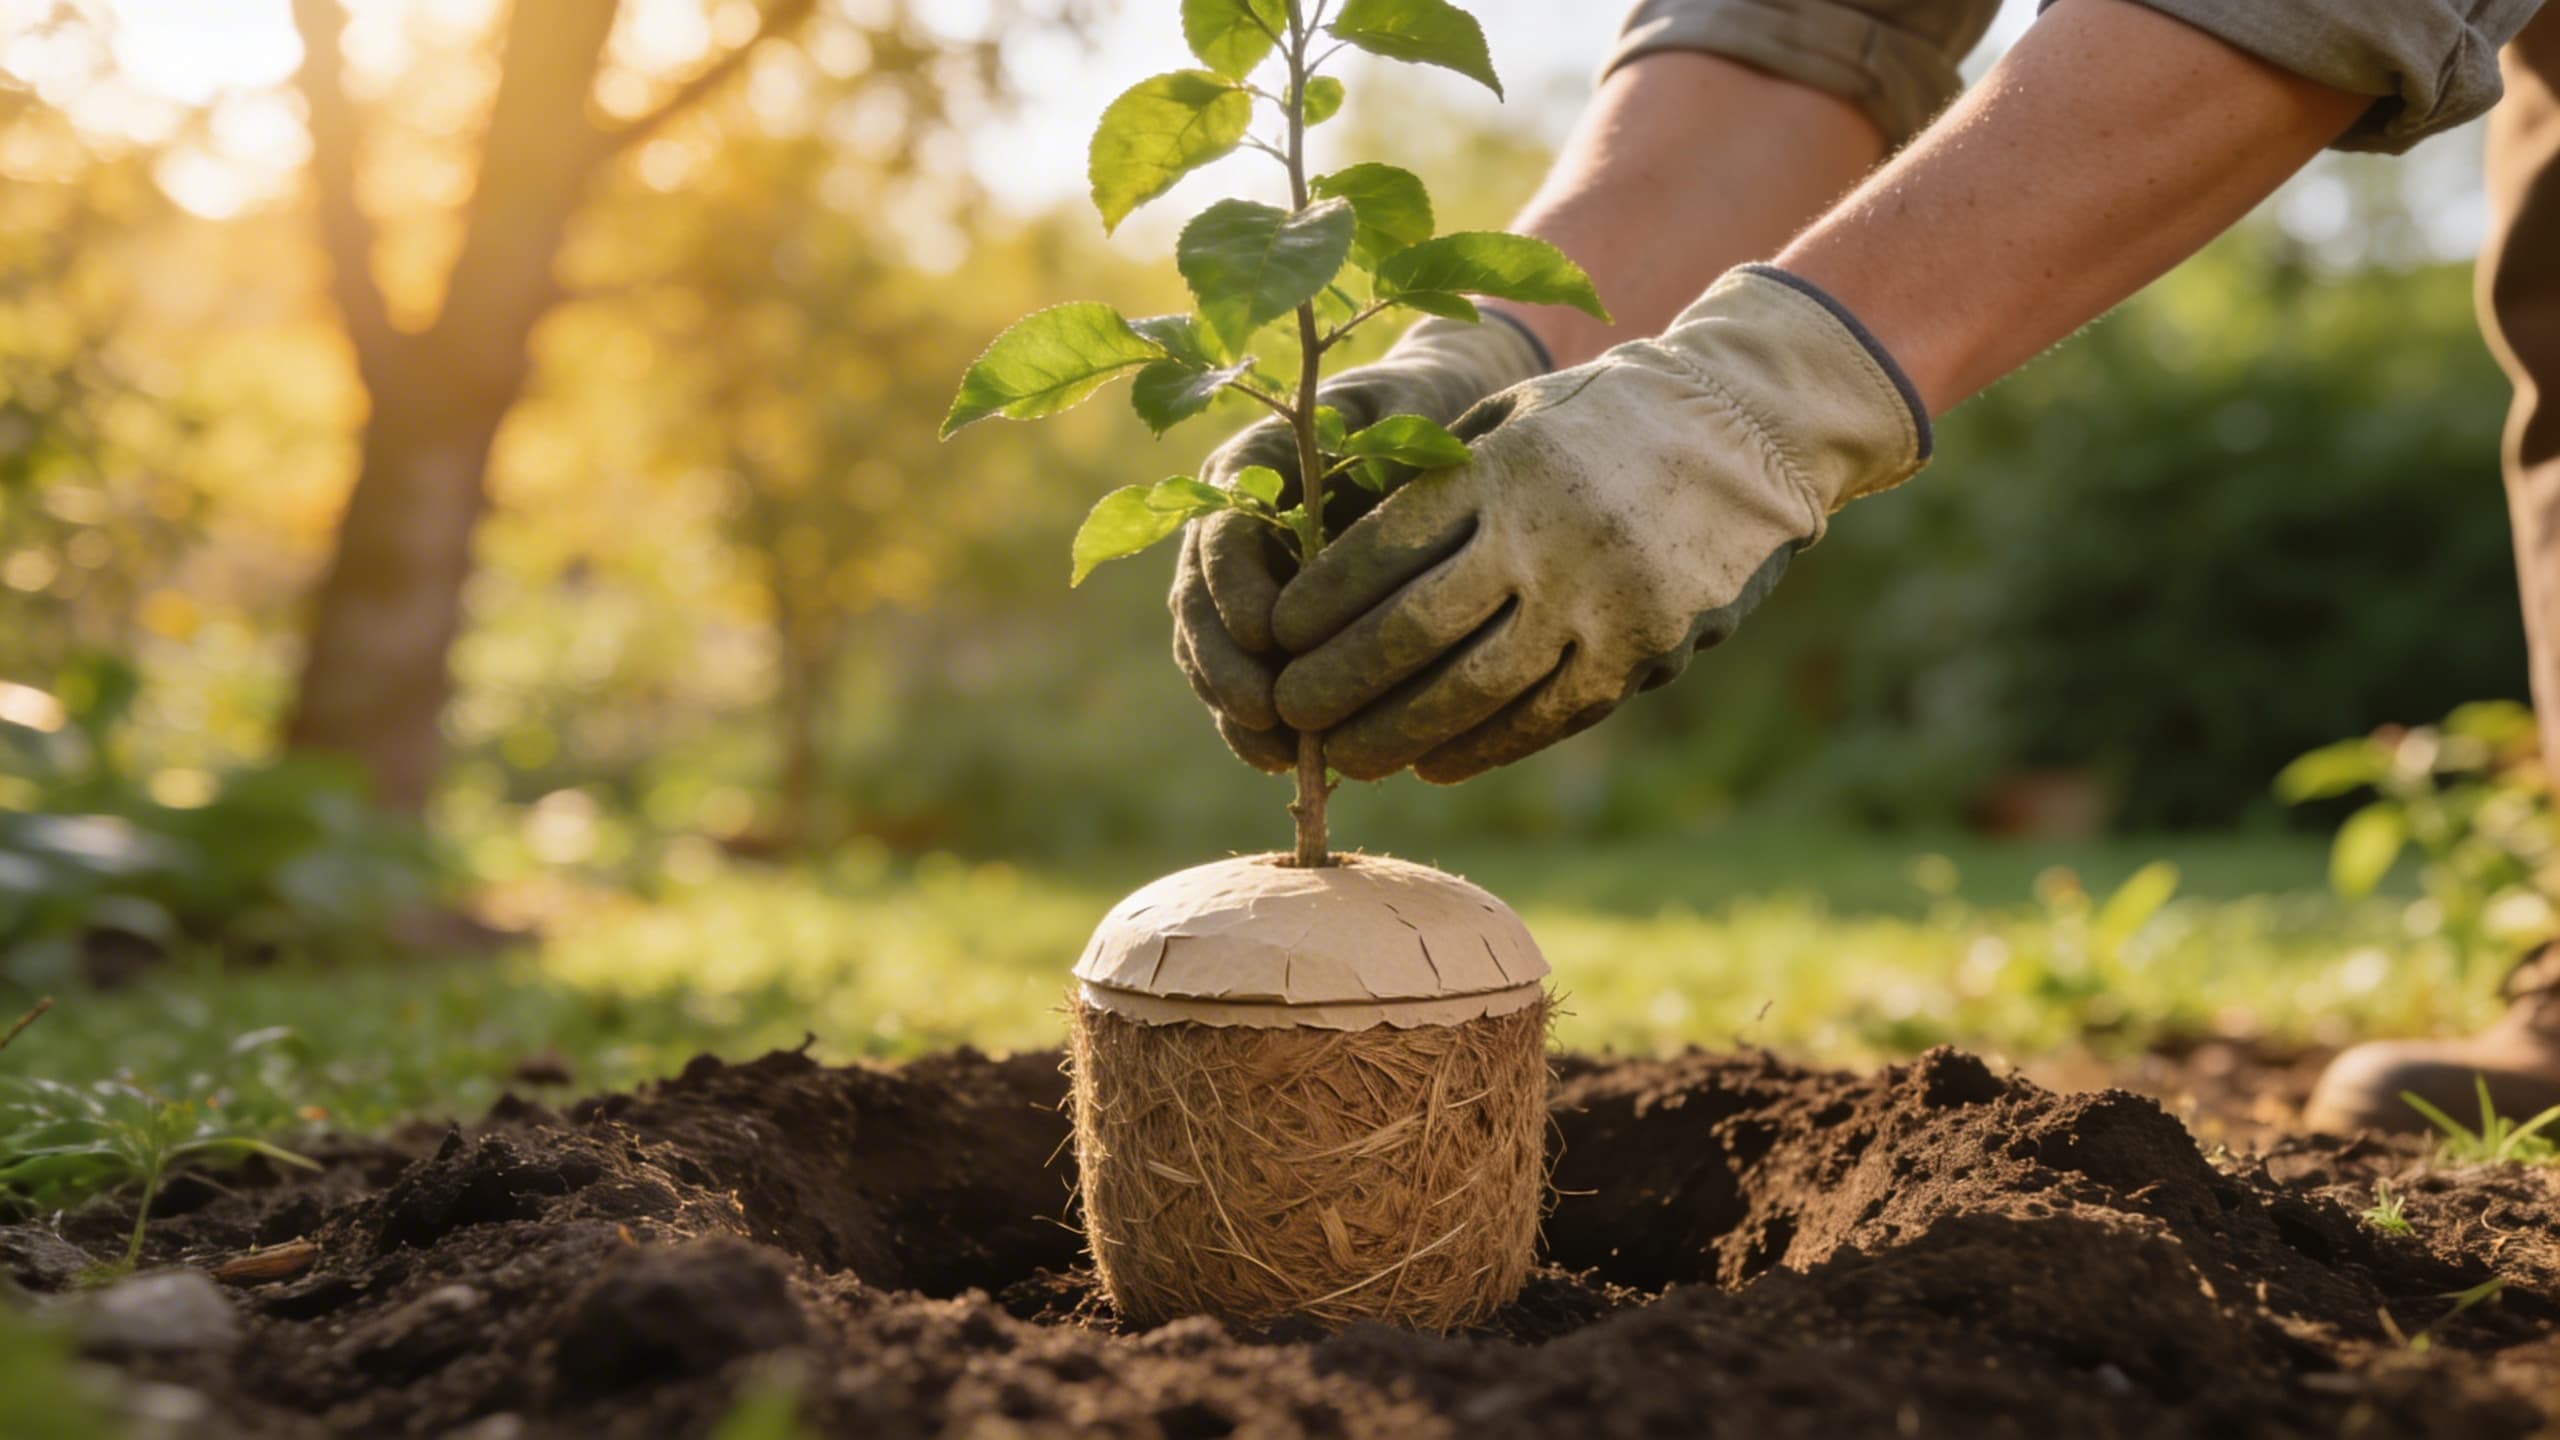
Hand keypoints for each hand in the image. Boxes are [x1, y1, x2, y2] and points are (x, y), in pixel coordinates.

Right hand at [1169, 314, 1548, 770]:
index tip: (1267, 631)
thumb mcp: (1408, 416)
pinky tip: (1290, 761)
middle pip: (1197, 600)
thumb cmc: (1421, 410)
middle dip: (1223, 665)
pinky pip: (1242, 675)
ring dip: (1234, 706)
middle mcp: (1227, 521)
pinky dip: (1257, 722)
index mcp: (1250, 464)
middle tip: (1264, 713)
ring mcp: (1238, 575)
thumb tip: (1374, 532)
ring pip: (1208, 649)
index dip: (1233, 584)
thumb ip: (1382, 458)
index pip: (1219, 529)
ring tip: (1277, 754)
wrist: (1428, 411)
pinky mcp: (1260, 622)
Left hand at [1267, 265, 1930, 782]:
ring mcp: (1595, 603)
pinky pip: (1542, 718)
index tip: (1279, 632)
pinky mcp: (1639, 653)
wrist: (1750, 429)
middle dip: (1337, 682)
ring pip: (1470, 690)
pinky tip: (1432, 764)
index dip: (1319, 602)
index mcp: (1499, 471)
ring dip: (1396, 735)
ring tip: (1348, 757)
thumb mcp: (1511, 420)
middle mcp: (1542, 540)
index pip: (1381, 550)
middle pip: (1411, 631)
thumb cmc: (1601, 421)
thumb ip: (1434, 485)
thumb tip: (1332, 571)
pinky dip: (1479, 749)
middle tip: (1292, 714)